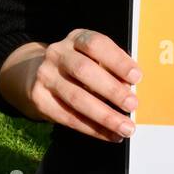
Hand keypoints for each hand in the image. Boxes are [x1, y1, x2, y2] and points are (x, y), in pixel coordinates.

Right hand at [11, 29, 141, 141]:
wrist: (36, 74)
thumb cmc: (80, 65)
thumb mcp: (94, 57)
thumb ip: (111, 68)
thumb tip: (129, 88)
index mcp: (76, 38)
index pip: (96, 44)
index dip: (118, 61)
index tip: (137, 77)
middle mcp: (57, 54)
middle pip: (84, 71)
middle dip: (112, 90)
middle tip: (133, 105)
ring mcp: (45, 76)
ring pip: (76, 98)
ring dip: (104, 116)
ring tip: (126, 127)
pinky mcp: (39, 99)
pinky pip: (68, 117)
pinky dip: (92, 129)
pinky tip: (110, 135)